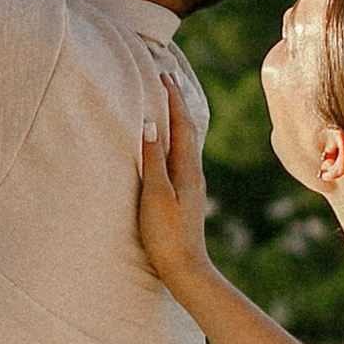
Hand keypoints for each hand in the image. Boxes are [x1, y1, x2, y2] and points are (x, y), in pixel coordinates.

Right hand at [136, 61, 212, 292]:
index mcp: (187, 170)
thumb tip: (150, 123)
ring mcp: (191, 186)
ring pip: (186, 143)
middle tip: (168, 79)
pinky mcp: (186, 198)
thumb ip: (153, 159)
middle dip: (177, 103)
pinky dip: (175, 140)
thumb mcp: (156, 194)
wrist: (186, 269)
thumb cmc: (167, 235)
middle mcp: (193, 174)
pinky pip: (181, 157)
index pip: (181, 124)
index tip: (164, 74)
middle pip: (187, 130)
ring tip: (169, 103)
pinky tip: (170, 145)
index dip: (172, 99)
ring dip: (177, 120)